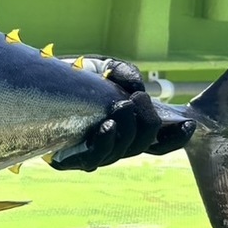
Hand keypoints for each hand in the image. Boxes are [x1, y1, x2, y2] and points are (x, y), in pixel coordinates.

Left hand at [50, 59, 193, 171]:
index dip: (176, 139)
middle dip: (147, 123)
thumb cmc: (75, 78)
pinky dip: (104, 142)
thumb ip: (124, 73)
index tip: (188, 124)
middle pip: (143, 146)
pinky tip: (107, 126)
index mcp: (128, 129)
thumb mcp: (104, 68)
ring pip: (121, 152)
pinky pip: (93, 159)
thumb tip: (137, 87)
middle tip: (137, 99)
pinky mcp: (70, 159)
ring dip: (128, 129)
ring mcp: (94, 153)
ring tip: (122, 106)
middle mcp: (115, 144)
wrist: (39, 82)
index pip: (159, 143)